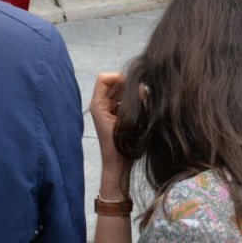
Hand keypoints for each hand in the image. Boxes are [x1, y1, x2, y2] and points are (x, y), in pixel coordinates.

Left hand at [88, 72, 130, 194]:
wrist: (118, 165)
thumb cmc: (119, 147)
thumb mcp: (127, 123)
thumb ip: (134, 104)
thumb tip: (142, 88)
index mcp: (98, 104)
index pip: (103, 78)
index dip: (117, 77)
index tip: (131, 85)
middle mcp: (101, 104)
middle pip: (113, 83)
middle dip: (127, 84)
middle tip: (140, 91)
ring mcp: (108, 110)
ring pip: (119, 91)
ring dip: (131, 93)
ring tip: (142, 99)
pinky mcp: (116, 115)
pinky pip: (123, 100)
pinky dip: (132, 100)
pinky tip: (141, 107)